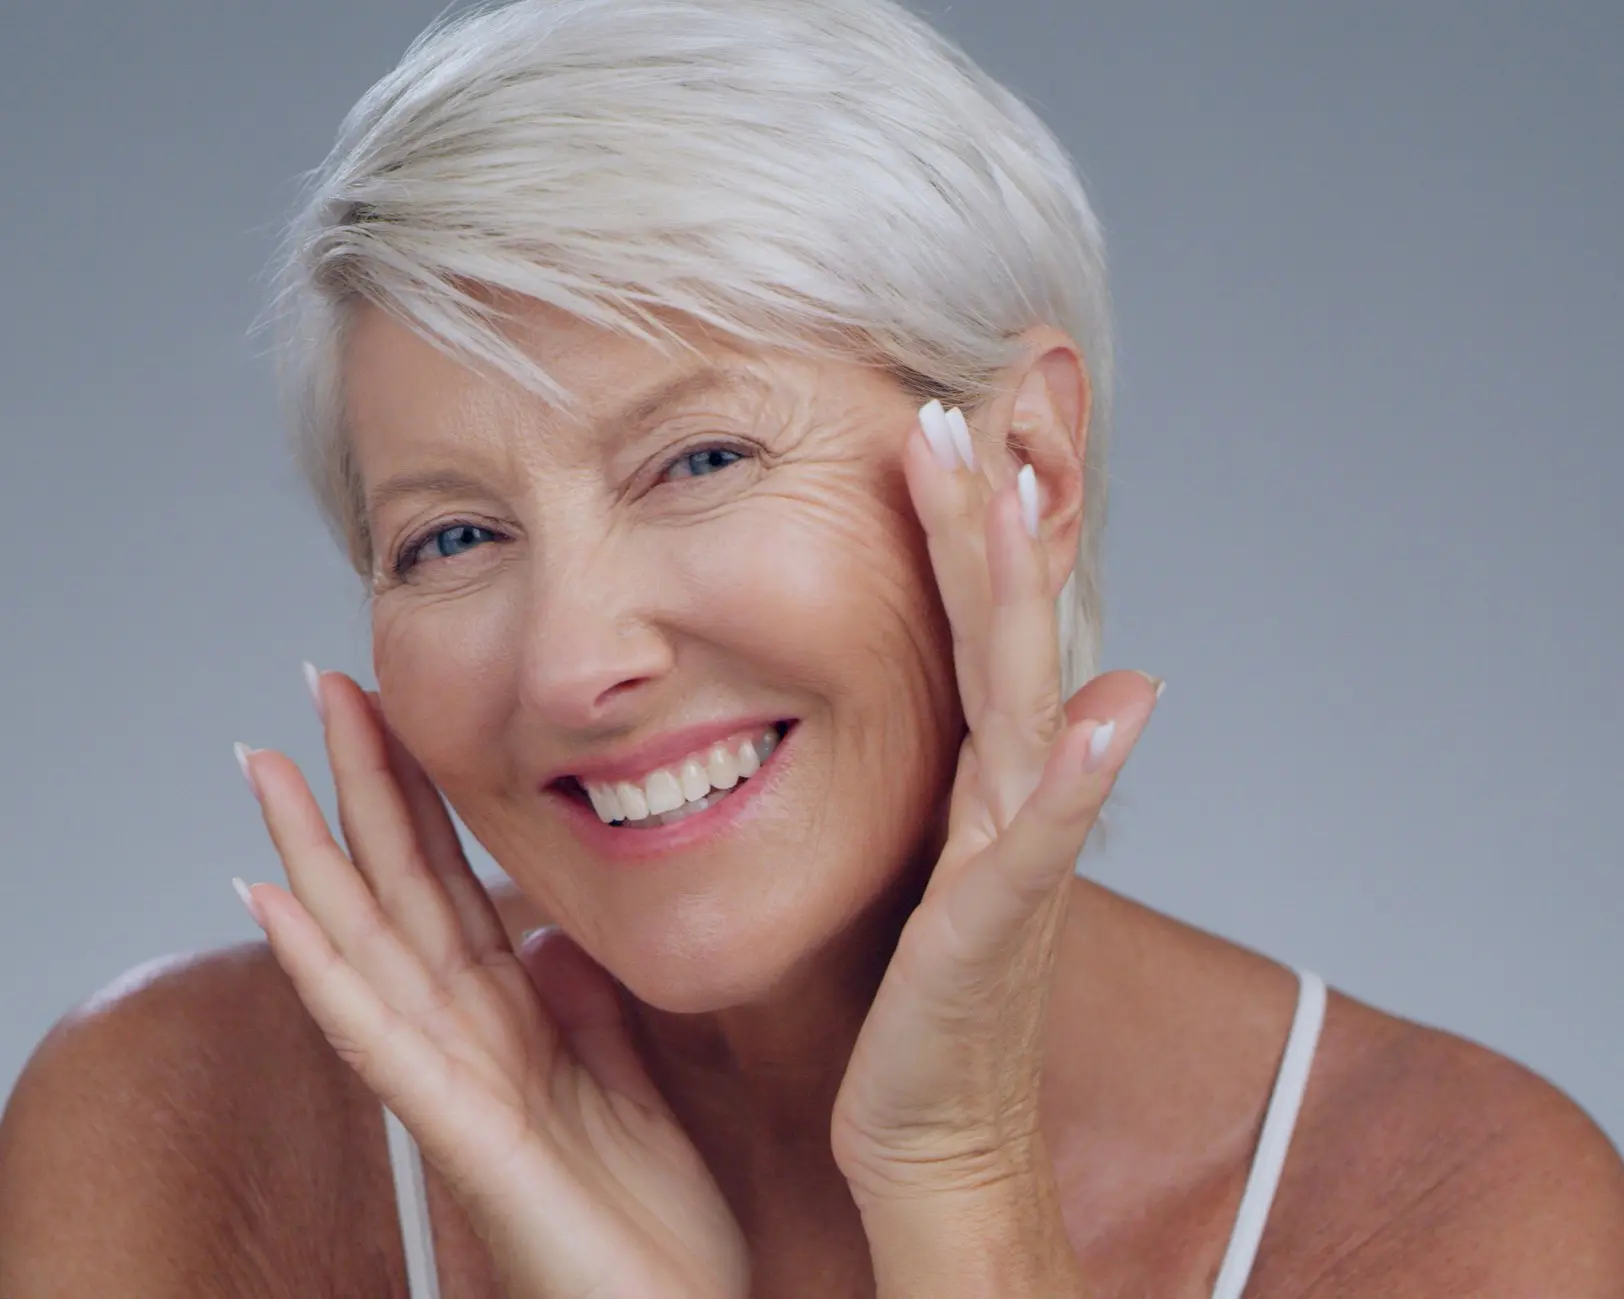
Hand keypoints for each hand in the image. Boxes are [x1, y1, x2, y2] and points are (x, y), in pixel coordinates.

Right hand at [232, 673, 748, 1298]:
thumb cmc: (652, 1220)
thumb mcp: (629, 1078)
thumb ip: (585, 1004)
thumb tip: (553, 931)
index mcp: (513, 1019)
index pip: (449, 881)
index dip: (419, 792)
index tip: (394, 702)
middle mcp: (469, 1038)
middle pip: (397, 889)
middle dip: (360, 786)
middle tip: (320, 681)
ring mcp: (454, 1083)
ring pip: (368, 946)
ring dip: (312, 855)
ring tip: (268, 767)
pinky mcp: (462, 1135)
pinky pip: (380, 1039)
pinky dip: (321, 970)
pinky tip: (272, 905)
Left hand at [830, 400, 1161, 1206]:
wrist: (935, 1131)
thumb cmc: (925, 994)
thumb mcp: (945, 855)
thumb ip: (983, 769)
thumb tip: (1079, 690)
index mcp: (981, 772)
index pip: (981, 619)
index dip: (978, 516)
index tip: (957, 407)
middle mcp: (1013, 794)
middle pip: (1012, 630)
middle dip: (1004, 512)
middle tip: (986, 390)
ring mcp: (1014, 857)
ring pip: (1027, 701)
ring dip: (1031, 597)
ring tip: (1032, 490)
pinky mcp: (993, 934)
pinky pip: (1040, 846)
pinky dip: (1078, 780)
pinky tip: (1109, 710)